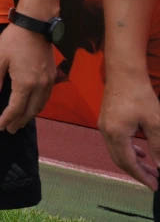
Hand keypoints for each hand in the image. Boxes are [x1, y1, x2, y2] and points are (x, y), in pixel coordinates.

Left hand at [0, 24, 55, 132]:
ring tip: (20, 121)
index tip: (0, 126)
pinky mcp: (51, 75)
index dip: (7, 119)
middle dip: (19, 121)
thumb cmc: (14, 40)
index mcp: (25, 84)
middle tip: (10, 129)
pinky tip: (33, 106)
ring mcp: (48, 81)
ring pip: (40, 106)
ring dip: (30, 115)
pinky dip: (38, 106)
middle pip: (30, 111)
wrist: (35, 25)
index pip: (16, 108)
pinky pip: (46, 97)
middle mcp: (40, 86)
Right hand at [99, 70, 159, 188]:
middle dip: (138, 172)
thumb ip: (157, 146)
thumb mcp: (154, 122)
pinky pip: (115, 143)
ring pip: (117, 152)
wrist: (124, 74)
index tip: (155, 186)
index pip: (129, 162)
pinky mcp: (106, 120)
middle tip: (155, 180)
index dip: (142, 176)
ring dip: (133, 162)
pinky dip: (128, 151)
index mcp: (116, 134)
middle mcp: (106, 132)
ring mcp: (104, 126)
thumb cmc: (139, 95)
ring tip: (150, 168)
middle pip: (120, 160)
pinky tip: (140, 152)